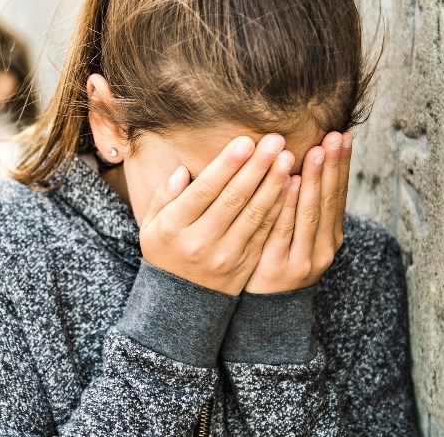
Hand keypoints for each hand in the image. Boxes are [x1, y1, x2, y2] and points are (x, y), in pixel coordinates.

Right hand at [140, 134, 295, 295]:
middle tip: (275, 141)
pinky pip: (265, 232)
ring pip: (254, 214)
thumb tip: (183, 171)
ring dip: (274, 184)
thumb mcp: (151, 224)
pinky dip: (280, 208)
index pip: (205, 189)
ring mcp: (225, 255)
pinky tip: (291, 187)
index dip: (227, 165)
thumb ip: (164, 196)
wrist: (180, 302)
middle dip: (257, 167)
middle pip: (234, 198)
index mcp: (174, 227)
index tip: (246, 141)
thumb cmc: (166, 251)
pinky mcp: (245, 264)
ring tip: (287, 158)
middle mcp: (201, 241)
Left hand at [245, 131, 352, 293]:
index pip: (338, 194)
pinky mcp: (280, 268)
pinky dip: (290, 206)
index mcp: (329, 236)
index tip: (343, 135)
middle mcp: (324, 247)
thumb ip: (301, 205)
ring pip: (310, 213)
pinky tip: (292, 183)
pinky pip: (284, 230)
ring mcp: (304, 259)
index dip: (342, 165)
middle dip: (332, 166)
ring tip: (317, 151)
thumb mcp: (296, 236)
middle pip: (329, 200)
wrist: (264, 311)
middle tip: (334, 136)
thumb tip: (302, 163)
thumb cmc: (276, 262)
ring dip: (315, 181)